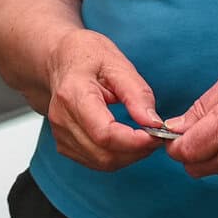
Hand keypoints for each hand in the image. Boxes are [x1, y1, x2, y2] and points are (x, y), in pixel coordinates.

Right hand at [43, 29, 165, 171]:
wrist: (60, 58)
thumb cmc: (87, 55)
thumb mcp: (117, 63)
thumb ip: (137, 94)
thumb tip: (154, 123)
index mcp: (73, 94)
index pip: (104, 133)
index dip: (134, 141)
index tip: (157, 134)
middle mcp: (62, 118)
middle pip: (103, 153)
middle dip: (136, 151)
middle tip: (157, 135)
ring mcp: (60, 134)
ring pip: (101, 162)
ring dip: (129, 156)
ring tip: (145, 137)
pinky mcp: (64, 143)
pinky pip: (94, 161)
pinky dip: (116, 157)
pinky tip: (128, 140)